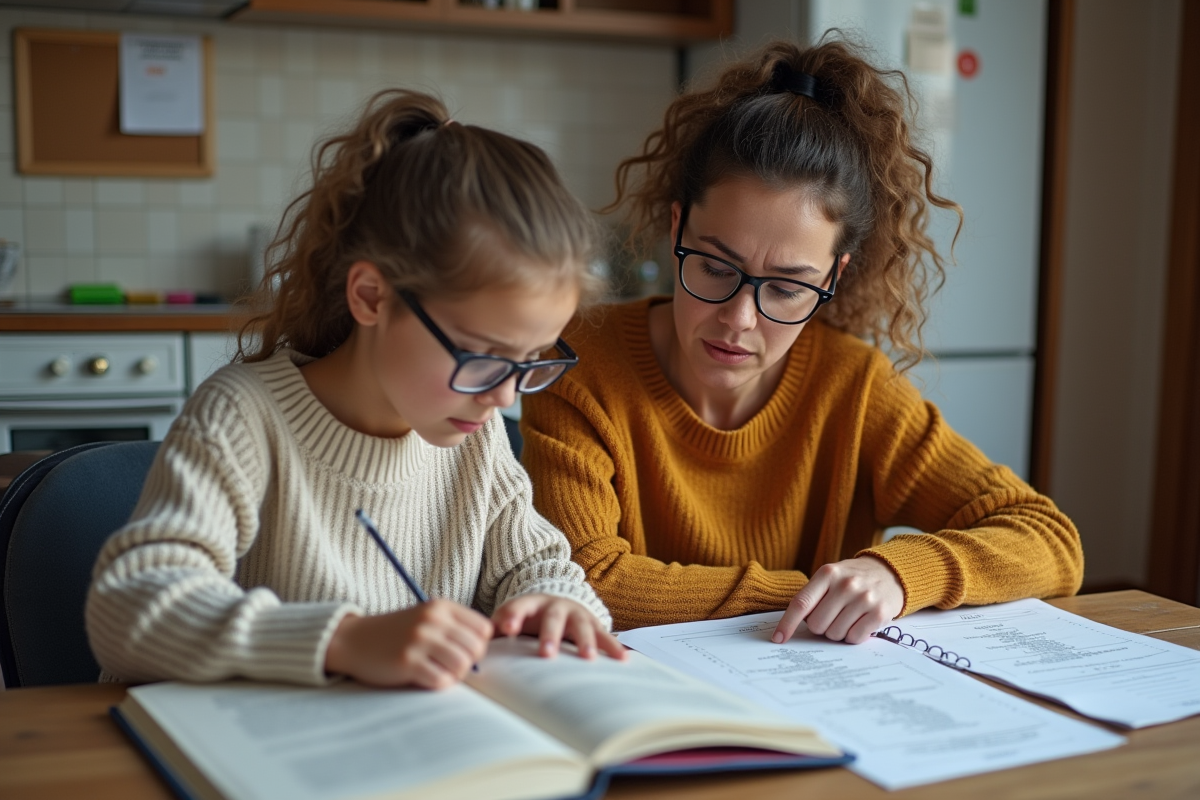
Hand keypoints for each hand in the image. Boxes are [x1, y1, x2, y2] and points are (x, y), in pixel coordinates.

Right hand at [324, 599, 492, 688]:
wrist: (353, 640)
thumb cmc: (395, 633)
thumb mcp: (426, 618)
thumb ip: (454, 627)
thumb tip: (484, 648)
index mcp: (441, 607)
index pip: (483, 629)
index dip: (478, 645)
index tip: (464, 652)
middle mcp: (432, 620)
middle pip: (476, 649)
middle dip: (468, 663)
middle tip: (450, 666)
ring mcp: (419, 640)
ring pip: (462, 666)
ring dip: (455, 675)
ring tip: (439, 672)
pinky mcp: (407, 662)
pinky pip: (442, 680)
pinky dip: (439, 683)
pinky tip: (426, 678)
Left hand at [492, 594, 627, 661]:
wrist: (558, 601)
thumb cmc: (528, 618)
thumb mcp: (510, 620)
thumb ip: (494, 632)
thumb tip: (469, 651)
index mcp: (530, 604)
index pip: (518, 607)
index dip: (512, 617)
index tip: (505, 630)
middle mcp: (555, 607)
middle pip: (552, 618)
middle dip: (550, 636)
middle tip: (545, 654)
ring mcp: (577, 615)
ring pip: (582, 626)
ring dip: (585, 642)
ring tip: (588, 658)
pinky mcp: (595, 625)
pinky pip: (606, 636)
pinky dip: (614, 647)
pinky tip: (623, 659)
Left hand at [772, 556, 904, 644]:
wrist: (890, 572)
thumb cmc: (853, 578)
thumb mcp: (831, 577)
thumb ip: (813, 596)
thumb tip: (791, 627)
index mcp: (828, 574)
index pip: (801, 603)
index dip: (787, 624)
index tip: (778, 639)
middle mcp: (846, 584)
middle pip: (817, 625)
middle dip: (821, 627)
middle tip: (832, 616)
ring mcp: (864, 598)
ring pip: (835, 634)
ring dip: (838, 632)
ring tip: (848, 617)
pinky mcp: (879, 613)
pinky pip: (854, 638)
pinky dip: (853, 636)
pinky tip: (859, 623)